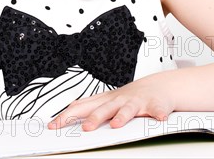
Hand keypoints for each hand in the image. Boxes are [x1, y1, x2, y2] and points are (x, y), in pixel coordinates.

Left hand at [47, 77, 175, 131]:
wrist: (157, 86)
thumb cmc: (129, 96)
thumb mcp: (107, 99)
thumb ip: (90, 105)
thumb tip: (69, 108)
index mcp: (106, 101)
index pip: (82, 108)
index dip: (67, 116)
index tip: (53, 126)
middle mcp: (119, 100)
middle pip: (104, 109)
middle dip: (95, 118)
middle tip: (86, 128)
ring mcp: (137, 102)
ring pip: (128, 109)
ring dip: (122, 116)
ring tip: (117, 124)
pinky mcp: (155, 104)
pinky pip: (157, 109)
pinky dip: (159, 113)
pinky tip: (160, 118)